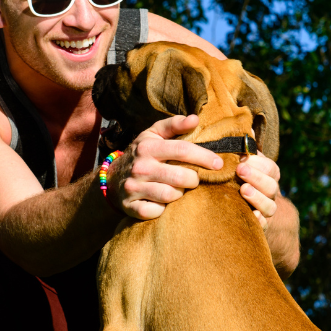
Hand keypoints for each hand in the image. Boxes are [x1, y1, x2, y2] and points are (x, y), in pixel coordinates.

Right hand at [107, 115, 223, 219]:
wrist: (112, 177)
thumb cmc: (142, 154)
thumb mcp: (153, 135)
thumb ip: (174, 125)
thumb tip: (195, 118)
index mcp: (148, 148)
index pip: (182, 150)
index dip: (204, 157)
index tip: (218, 164)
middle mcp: (140, 167)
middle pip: (180, 177)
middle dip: (194, 179)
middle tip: (193, 179)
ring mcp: (134, 188)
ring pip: (170, 195)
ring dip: (180, 194)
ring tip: (178, 189)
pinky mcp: (131, 206)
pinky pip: (156, 211)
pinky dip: (163, 209)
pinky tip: (162, 202)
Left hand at [236, 154, 280, 228]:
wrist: (252, 206)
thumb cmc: (244, 177)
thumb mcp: (247, 162)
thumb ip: (246, 149)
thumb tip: (245, 132)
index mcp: (270, 175)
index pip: (269, 168)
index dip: (257, 163)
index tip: (242, 158)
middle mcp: (272, 192)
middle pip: (270, 186)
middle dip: (256, 177)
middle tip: (240, 169)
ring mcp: (267, 209)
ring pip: (269, 205)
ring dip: (257, 197)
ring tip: (243, 189)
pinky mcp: (261, 224)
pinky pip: (264, 225)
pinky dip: (260, 221)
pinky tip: (253, 214)